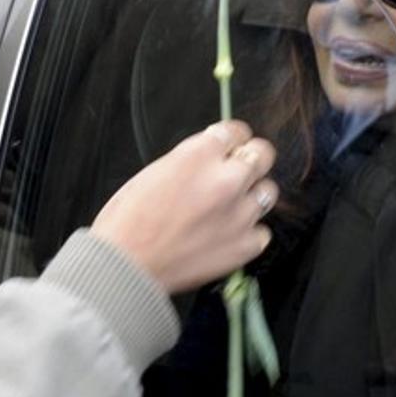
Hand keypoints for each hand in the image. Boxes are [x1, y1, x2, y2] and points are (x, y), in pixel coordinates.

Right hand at [90, 120, 275, 293]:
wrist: (127, 265)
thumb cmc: (128, 221)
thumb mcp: (153, 172)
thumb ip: (190, 161)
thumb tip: (209, 159)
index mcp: (198, 155)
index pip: (236, 131)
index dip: (232, 138)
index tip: (230, 145)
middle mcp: (226, 180)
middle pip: (263, 154)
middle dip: (251, 158)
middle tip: (239, 170)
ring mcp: (240, 214)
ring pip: (268, 192)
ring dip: (251, 195)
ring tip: (230, 207)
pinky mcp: (245, 245)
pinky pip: (262, 232)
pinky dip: (248, 232)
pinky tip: (227, 235)